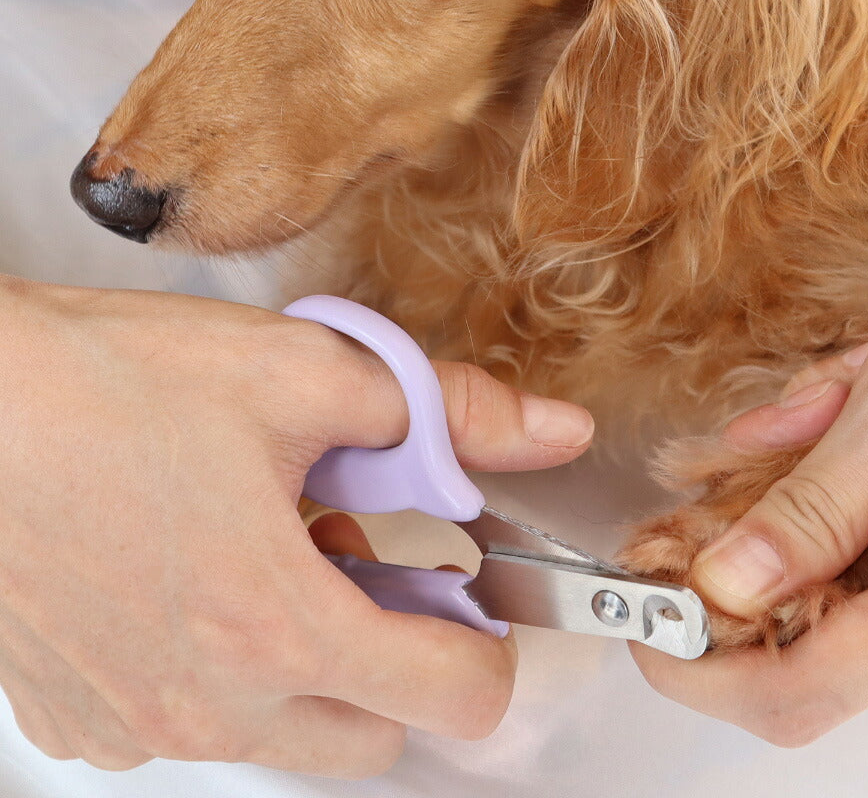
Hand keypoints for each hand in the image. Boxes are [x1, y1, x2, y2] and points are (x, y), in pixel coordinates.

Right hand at [0, 279, 592, 774]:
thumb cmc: (108, 386)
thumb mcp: (307, 371)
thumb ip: (451, 410)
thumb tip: (552, 433)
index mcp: (281, 624)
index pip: (452, 698)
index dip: (484, 639)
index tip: (464, 584)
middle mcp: (207, 700)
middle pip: (371, 735)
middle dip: (396, 656)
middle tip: (366, 555)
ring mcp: (135, 720)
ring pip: (279, 735)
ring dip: (306, 661)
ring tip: (272, 547)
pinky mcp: (76, 715)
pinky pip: (187, 724)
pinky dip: (219, 667)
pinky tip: (196, 570)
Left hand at [631, 158, 867, 743]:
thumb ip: (818, 499)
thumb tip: (726, 585)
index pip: (805, 688)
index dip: (701, 667)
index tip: (635, 610)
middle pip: (806, 649)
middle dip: (719, 589)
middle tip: (671, 512)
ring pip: (825, 583)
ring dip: (764, 523)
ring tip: (746, 446)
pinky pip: (856, 529)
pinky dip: (807, 483)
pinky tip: (805, 421)